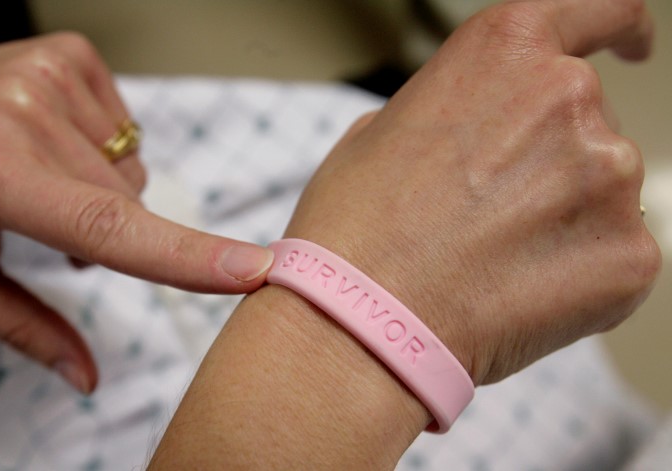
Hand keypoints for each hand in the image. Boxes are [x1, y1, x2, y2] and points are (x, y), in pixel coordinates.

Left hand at [0, 22, 271, 392]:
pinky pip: (125, 133)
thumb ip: (20, 325)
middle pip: (127, 206)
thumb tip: (87, 376)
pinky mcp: (73, 54)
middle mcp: (25, 112)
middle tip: (44, 219)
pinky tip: (54, 141)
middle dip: (106, 231)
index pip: (104, 225)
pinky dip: (101, 152)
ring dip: (102, 192)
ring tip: (43, 175)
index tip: (252, 272)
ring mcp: (53, 72)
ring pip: (130, 173)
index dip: (182, 255)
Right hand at [284, 0, 659, 385]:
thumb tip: (474, 132)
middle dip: (549, 162)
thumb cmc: (357, 227)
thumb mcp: (381, 132)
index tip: (631, 46)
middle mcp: (568, 97)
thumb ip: (452, 110)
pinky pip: (615, 255)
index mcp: (505, 51)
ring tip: (491, 259)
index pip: (599, 12)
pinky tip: (516, 289)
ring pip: (602, 192)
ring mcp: (608, 176)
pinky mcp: (630, 254)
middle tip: (488, 212)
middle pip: (588, 122)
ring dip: (561, 219)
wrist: (361, 318)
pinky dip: (576, 273)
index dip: (622, 30)